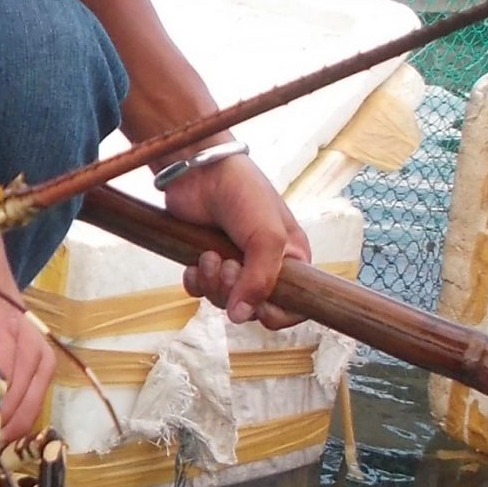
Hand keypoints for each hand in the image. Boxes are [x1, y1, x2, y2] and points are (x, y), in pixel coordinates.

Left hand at [165, 155, 308, 328]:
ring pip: (223, 300)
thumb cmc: (244, 194)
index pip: (293, 306)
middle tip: (228, 265)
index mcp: (292, 260)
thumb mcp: (267, 236)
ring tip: (209, 256)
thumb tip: (240, 316)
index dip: (277, 313)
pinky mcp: (205, 260)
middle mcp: (264, 266)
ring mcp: (233, 264)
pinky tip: (193, 263)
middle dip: (235, 291)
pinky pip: (200, 291)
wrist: (200, 169)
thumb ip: (261, 280)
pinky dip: (195, 282)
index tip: (260, 306)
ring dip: (213, 284)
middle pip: (252, 308)